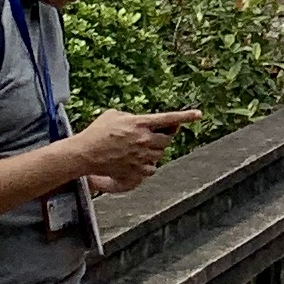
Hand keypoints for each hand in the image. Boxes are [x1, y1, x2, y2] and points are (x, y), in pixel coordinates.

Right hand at [73, 108, 196, 191]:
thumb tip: (138, 121)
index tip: (198, 114)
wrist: (85, 153)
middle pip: (167, 139)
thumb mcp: (114, 115)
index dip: (186, 116)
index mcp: (140, 123)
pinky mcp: (136, 169)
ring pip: (160, 154)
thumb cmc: (97, 132)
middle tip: (155, 137)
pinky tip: (138, 161)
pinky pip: (152, 168)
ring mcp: (141, 155)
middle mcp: (144, 139)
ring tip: (140, 149)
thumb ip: (131, 117)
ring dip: (154, 151)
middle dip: (164, 137)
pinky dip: (148, 165)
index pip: (169, 118)